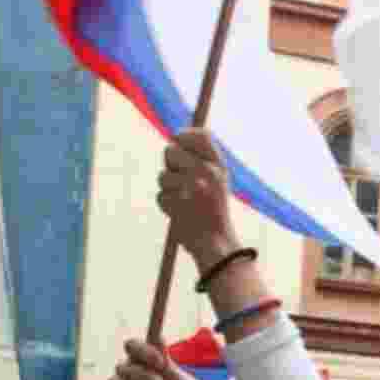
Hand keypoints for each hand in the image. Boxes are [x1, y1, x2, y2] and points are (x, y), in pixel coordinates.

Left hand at [157, 128, 238, 269]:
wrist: (216, 244)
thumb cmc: (214, 212)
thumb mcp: (219, 182)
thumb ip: (202, 159)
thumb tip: (176, 137)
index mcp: (219, 166)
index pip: (200, 135)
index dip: (184, 135)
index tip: (178, 140)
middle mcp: (207, 172)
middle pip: (171, 151)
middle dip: (170, 164)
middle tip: (182, 181)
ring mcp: (191, 187)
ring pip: (162, 176)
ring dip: (168, 189)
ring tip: (185, 202)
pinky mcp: (176, 202)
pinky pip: (160, 195)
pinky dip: (166, 205)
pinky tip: (181, 214)